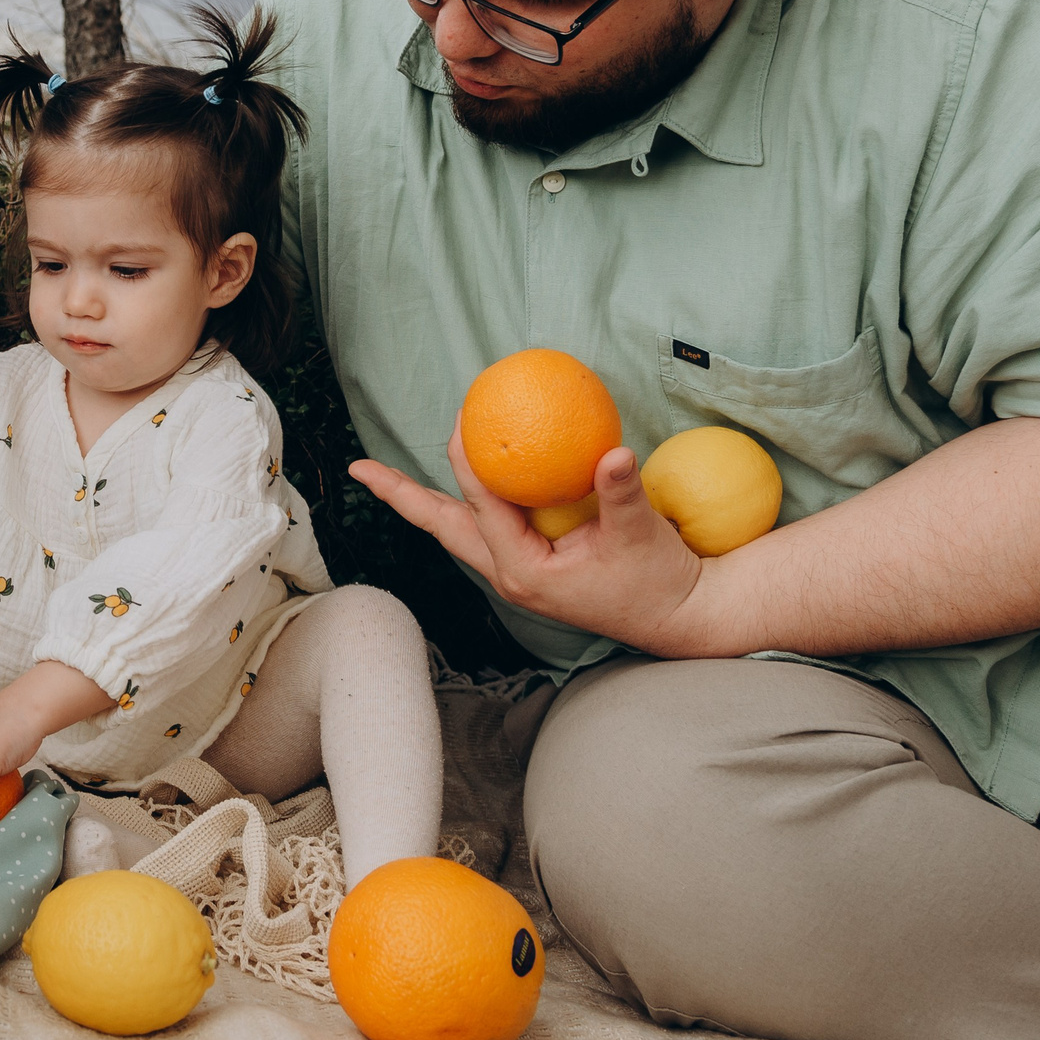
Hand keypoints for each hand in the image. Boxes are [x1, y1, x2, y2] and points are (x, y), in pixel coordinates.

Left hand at [351, 427, 717, 656]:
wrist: (679, 617)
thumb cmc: (658, 579)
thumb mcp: (641, 533)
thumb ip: (623, 492)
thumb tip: (615, 451)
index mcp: (525, 570)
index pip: (481, 508)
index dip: (467, 463)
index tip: (458, 422)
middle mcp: (509, 574)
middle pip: (443, 528)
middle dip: (403, 497)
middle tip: (361, 471)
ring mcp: (516, 573)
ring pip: (458, 531)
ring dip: (424, 503)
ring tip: (384, 479)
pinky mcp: (530, 568)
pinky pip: (485, 529)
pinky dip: (466, 503)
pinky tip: (464, 480)